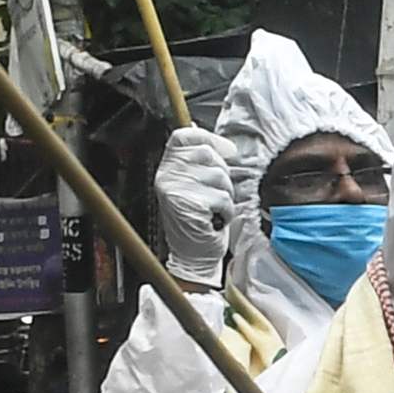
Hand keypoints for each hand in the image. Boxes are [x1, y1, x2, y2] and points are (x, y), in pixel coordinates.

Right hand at [151, 127, 234, 284]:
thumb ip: (199, 163)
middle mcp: (167, 176)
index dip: (209, 138)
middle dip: (222, 174)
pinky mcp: (189, 205)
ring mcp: (176, 190)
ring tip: (214, 209)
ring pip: (218, 175)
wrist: (193, 256)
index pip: (184, 136)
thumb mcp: (195, 186)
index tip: (227, 150)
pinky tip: (215, 219)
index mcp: (167, 168)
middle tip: (216, 194)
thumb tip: (215, 141)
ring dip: (225, 195)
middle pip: (206, 153)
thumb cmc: (199, 222)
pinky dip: (226, 210)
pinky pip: (222, 197)